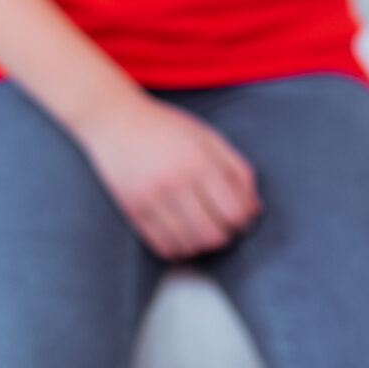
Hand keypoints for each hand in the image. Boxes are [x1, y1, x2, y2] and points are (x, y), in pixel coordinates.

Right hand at [73, 94, 259, 258]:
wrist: (114, 119)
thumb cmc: (166, 126)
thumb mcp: (208, 137)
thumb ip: (237, 170)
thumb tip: (255, 209)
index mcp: (199, 161)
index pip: (234, 212)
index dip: (244, 221)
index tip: (239, 216)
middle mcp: (176, 182)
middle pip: (214, 235)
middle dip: (225, 235)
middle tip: (221, 224)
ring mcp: (152, 198)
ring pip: (189, 245)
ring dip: (202, 244)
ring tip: (200, 229)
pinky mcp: (132, 210)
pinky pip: (163, 247)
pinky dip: (178, 248)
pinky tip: (181, 234)